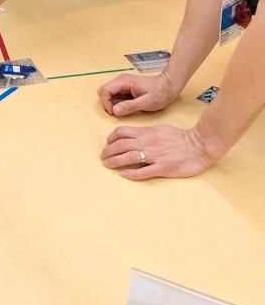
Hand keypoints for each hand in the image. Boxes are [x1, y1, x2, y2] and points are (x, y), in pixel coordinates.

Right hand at [98, 72, 177, 116]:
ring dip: (112, 103)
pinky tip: (126, 106)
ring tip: (123, 109)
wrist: (168, 86)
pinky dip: (116, 103)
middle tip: (116, 112)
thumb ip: (129, 106)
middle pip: (104, 91)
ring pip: (108, 93)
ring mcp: (122, 83)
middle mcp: (121, 80)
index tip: (113, 112)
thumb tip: (115, 111)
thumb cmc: (160, 92)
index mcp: (125, 81)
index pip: (105, 90)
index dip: (106, 103)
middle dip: (107, 103)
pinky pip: (114, 95)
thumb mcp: (146, 102)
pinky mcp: (125, 87)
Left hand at [100, 124, 215, 180]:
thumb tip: (131, 136)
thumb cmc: (181, 138)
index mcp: (147, 133)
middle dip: (108, 151)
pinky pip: (144, 171)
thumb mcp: (160, 129)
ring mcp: (155, 156)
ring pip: (128, 157)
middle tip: (103, 157)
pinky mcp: (163, 168)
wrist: (201, 145)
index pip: (122, 132)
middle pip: (121, 145)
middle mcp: (148, 143)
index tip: (107, 144)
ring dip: (115, 161)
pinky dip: (132, 173)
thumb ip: (145, 133)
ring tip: (107, 165)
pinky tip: (124, 175)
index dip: (111, 139)